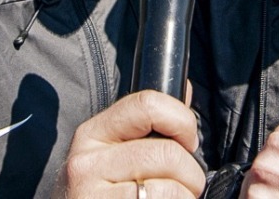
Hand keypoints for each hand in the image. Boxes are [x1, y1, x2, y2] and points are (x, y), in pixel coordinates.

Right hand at [54, 90, 204, 198]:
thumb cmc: (106, 195)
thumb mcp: (115, 155)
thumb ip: (149, 124)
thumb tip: (184, 91)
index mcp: (93, 133)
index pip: (147, 104)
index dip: (181, 121)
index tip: (189, 142)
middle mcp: (87, 161)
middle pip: (167, 153)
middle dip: (191, 173)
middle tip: (187, 186)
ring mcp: (91, 193)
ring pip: (169, 187)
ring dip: (185, 196)